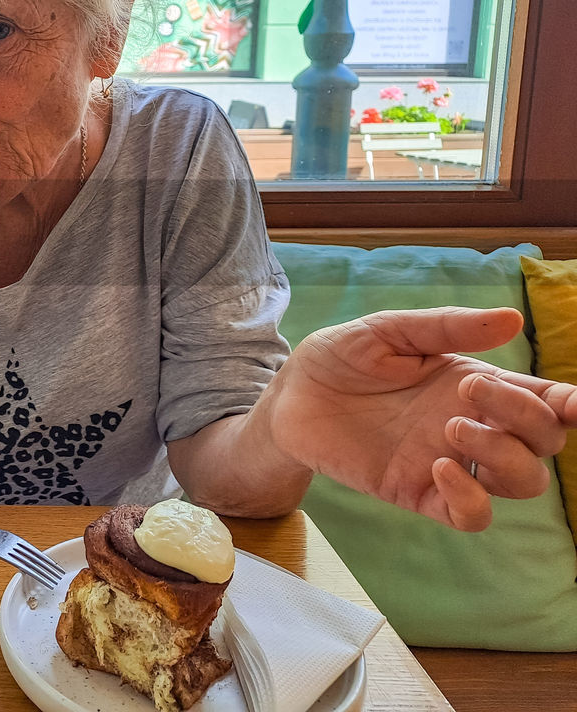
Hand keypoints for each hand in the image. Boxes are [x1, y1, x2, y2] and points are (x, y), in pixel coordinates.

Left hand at [269, 306, 576, 530]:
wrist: (288, 397)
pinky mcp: (417, 493)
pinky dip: (471, 499)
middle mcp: (473, 426)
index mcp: (476, 384)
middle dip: (528, 418)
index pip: (545, 400)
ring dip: (505, 457)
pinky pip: (472, 516)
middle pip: (544, 441)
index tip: (573, 402)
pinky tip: (439, 467)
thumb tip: (512, 319)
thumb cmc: (340, 358)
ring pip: (523, 482)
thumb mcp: (387, 331)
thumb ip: (445, 326)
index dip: (570, 404)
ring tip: (451, 426)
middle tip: (469, 391)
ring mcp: (449, 463)